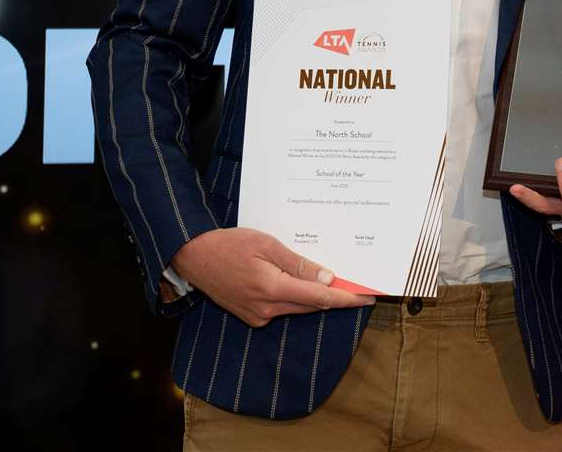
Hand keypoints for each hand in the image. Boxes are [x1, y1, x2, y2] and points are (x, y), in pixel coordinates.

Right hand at [171, 227, 373, 327]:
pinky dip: (297, 298)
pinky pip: (283, 308)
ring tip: (336, 284)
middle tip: (358, 287)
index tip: (367, 297)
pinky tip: (304, 284)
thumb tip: (327, 279)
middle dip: (335, 298)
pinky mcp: (251, 316)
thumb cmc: (229, 244)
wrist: (195, 256)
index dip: (346, 299)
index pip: (319, 299)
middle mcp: (266, 309)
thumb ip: (298, 264)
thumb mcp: (267, 245)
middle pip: (311, 306)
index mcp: (272, 289)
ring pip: (298, 308)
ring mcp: (258, 315)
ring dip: (316, 298)